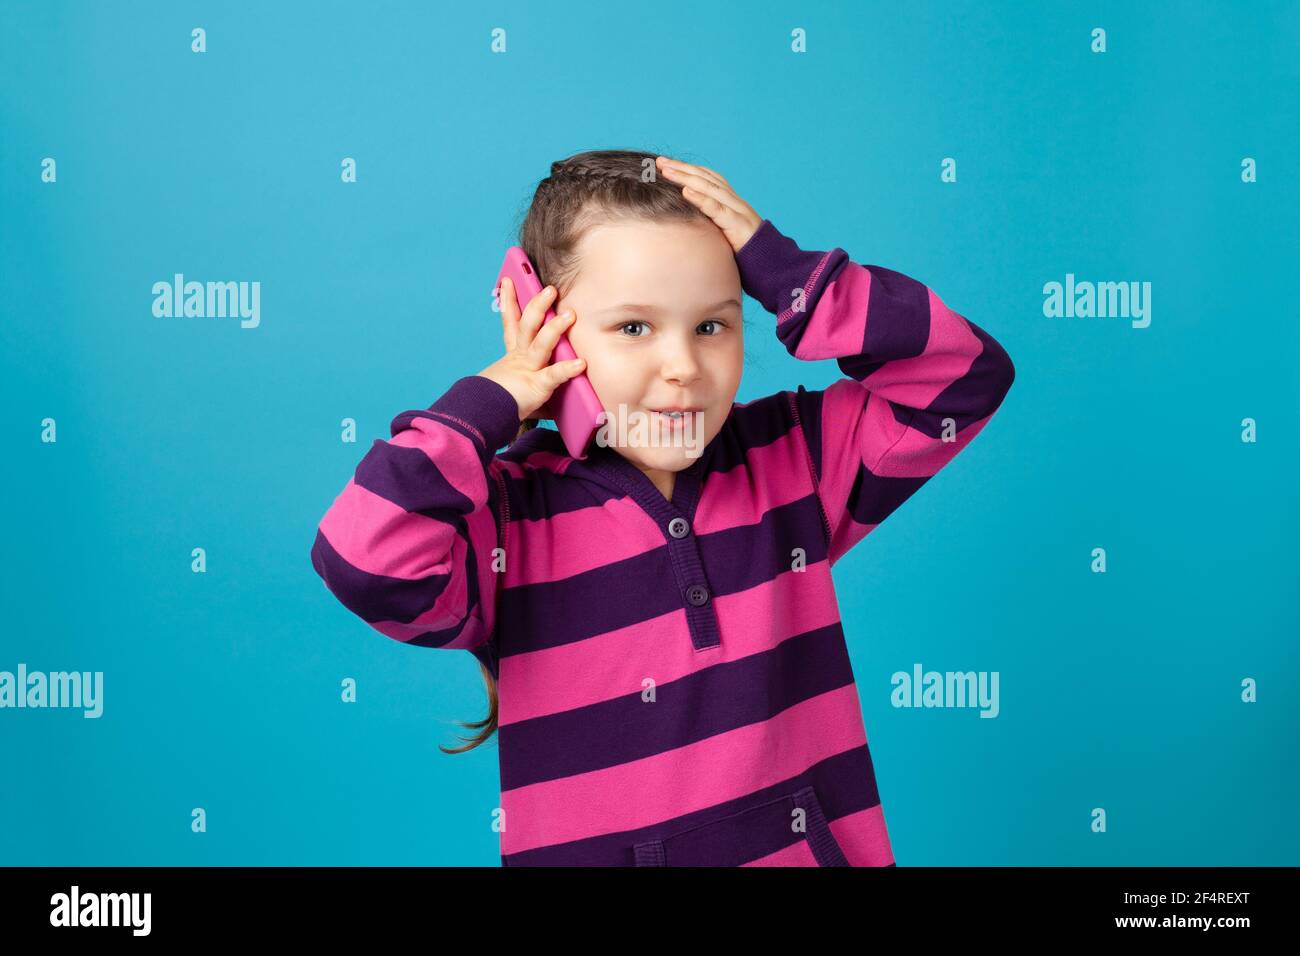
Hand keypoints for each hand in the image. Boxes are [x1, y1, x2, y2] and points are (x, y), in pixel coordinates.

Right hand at [478, 277, 585, 421]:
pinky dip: (567, 370)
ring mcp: (527, 371)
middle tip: (549, 289)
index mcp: (513, 357)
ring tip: (570, 314)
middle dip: (537, 305)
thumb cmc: (501, 406)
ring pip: (540, 344)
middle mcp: (519, 359)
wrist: (482, 420)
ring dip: (555, 328)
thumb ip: (541, 384)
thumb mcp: (520, 389)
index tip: (508, 281)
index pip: (511, 324)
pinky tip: (581, 363)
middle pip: (527, 326)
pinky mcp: (536, 386)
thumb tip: (560, 387)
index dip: (509, 301)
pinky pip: (553, 376)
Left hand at [655, 155, 763, 253]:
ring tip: (667, 171)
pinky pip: (717, 208)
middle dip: (681, 168)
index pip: (706, 177)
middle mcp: (733, 200)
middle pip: (704, 177)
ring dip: (686, 178)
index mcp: (730, 200)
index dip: (686, 168)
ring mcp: (736, 209)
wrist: (770, 261)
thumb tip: (687, 221)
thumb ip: (710, 222)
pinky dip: (701, 198)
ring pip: (709, 187)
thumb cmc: (744, 250)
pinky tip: (685, 192)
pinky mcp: (737, 223)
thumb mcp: (723, 231)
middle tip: (659, 161)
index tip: (665, 164)